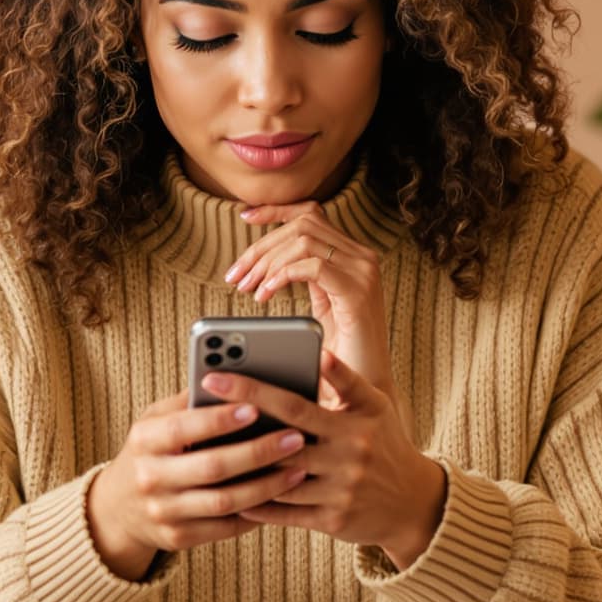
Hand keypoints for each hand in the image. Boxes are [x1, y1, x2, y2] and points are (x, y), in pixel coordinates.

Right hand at [85, 389, 309, 580]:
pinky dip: (256, 513)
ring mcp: (163, 512)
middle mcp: (150, 477)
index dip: (219, 419)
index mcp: (144, 440)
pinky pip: (225, 527)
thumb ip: (189, 401)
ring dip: (267, 486)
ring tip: (298, 469)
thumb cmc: (151, 450)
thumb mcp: (155, 420)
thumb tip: (236, 378)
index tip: (255, 406)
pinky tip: (280, 496)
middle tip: (294, 438)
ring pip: (225, 501)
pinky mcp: (178, 538)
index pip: (183, 428)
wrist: (118, 507)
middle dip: (257, 452)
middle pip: (211, 466)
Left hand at [206, 352, 447, 568]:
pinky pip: (284, 514)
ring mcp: (340, 492)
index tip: (215, 375)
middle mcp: (348, 457)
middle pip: (281, 440)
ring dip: (241, 468)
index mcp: (354, 423)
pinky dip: (255, 504)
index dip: (254, 389)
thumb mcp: (375, 406)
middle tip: (197, 412)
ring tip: (202, 452)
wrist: (413, 502)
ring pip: (278, 480)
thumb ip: (346, 380)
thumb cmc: (385, 443)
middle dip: (237, 425)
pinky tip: (229, 491)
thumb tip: (317, 352)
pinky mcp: (332, 521)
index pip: (295, 403)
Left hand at [227, 202, 391, 390]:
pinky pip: (313, 266)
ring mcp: (363, 273)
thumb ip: (302, 275)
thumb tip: (261, 264)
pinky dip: (283, 275)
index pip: (311, 214)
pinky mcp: (358, 292)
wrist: (366, 391)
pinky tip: (266, 294)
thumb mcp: (320, 304)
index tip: (245, 216)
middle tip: (235, 275)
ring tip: (248, 289)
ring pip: (303, 241)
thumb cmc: (340, 353)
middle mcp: (362, 257)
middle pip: (301, 225)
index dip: (276, 210)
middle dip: (260, 246)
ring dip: (267, 262)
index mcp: (352, 256)